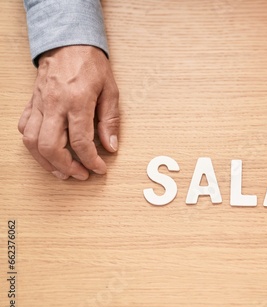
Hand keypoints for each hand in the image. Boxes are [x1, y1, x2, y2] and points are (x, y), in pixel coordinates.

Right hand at [18, 45, 119, 179]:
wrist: (67, 41)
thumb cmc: (91, 64)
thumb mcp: (111, 90)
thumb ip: (110, 120)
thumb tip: (110, 146)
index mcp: (77, 101)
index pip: (81, 141)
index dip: (91, 161)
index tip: (99, 169)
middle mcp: (54, 105)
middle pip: (50, 147)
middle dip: (66, 167)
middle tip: (80, 174)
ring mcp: (39, 104)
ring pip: (32, 142)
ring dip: (46, 162)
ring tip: (63, 171)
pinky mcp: (32, 103)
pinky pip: (25, 128)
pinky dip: (34, 145)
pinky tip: (47, 151)